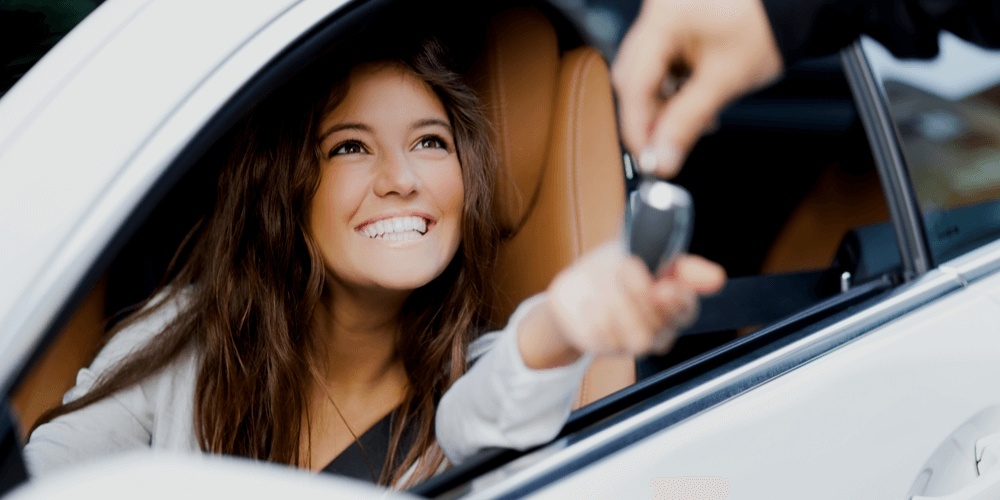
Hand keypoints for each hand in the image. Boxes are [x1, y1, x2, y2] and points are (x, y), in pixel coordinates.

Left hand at [518, 242, 724, 368]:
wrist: (576, 285)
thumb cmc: (615, 268)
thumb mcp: (645, 251)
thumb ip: (680, 265)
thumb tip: (716, 278)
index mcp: (674, 303)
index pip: (688, 310)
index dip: (678, 301)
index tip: (663, 286)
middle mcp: (658, 328)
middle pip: (662, 324)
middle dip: (640, 293)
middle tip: (625, 268)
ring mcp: (632, 341)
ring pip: (640, 339)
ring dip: (621, 307)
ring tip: (606, 284)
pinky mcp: (606, 347)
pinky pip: (607, 340)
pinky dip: (597, 316)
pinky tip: (591, 302)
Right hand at [612, 0, 783, 177]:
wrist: (791, 11)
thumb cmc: (765, 29)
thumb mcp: (723, 81)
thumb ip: (687, 122)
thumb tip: (662, 158)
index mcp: (664, 19)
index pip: (634, 83)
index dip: (638, 126)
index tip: (648, 158)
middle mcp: (656, 15)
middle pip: (633, 80)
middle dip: (649, 118)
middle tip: (664, 149)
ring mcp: (662, 21)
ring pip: (645, 77)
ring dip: (663, 106)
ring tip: (692, 123)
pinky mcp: (672, 29)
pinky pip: (660, 67)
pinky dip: (673, 91)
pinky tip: (692, 104)